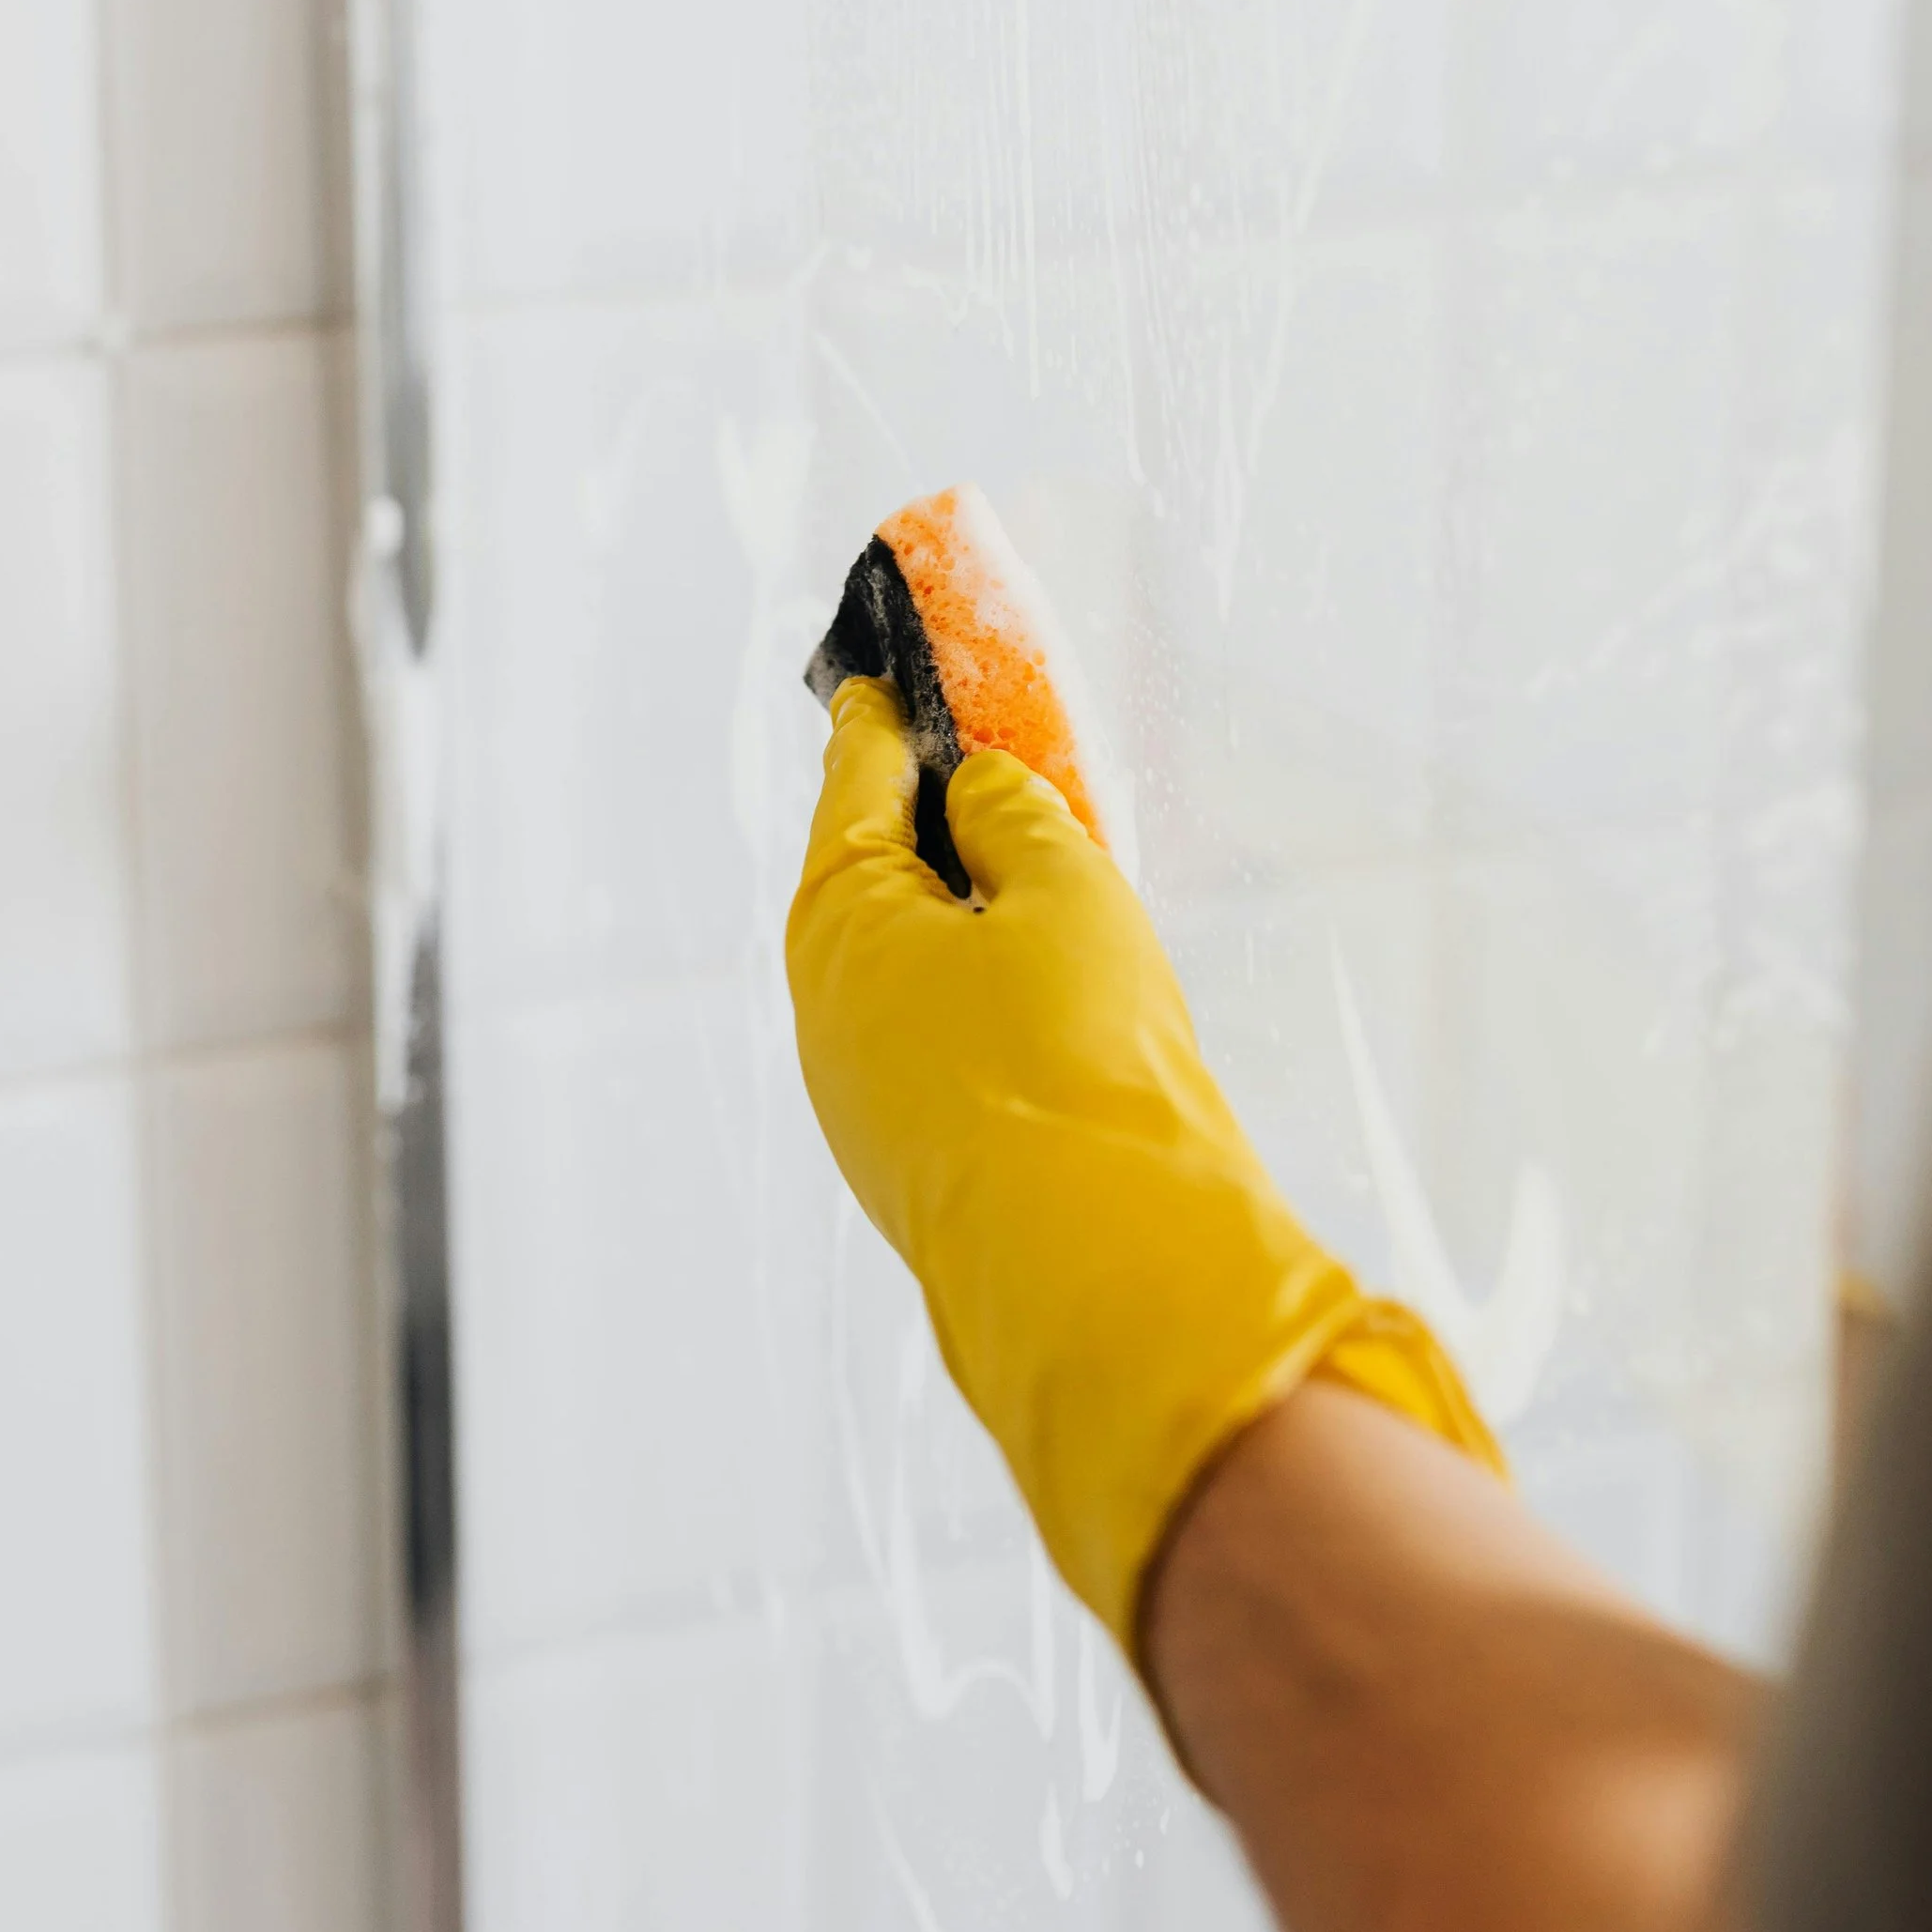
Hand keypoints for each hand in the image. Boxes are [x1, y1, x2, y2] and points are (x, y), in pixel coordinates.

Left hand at [786, 674, 1499, 1651]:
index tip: (891, 665)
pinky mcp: (915, 1158)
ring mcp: (861, 1094)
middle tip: (989, 756)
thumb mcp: (1064, 890)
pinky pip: (938, 1039)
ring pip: (908, 964)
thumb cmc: (1078, 1058)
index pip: (856, 777)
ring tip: (1042, 870)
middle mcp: (823, 1006)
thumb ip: (1017, 820)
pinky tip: (1048, 988)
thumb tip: (982, 797)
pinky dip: (979, 991)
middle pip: (873, 874)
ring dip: (964, 912)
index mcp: (837, 918)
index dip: (887, 713)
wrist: (1107, 1266)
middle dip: (930, 818)